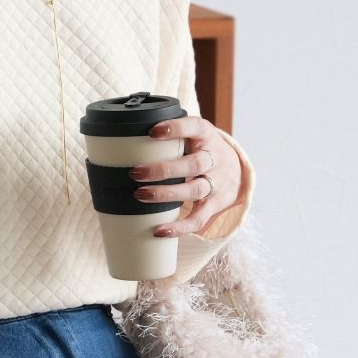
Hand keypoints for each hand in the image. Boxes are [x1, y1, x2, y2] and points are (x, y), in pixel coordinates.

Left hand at [129, 115, 242, 238]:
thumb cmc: (201, 151)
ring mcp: (217, 183)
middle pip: (193, 164)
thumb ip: (167, 138)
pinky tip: (159, 231)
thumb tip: (119, 146)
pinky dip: (179, 227)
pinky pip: (198, 219)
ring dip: (166, 194)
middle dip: (163, 170)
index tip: (152, 132)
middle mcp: (214, 159)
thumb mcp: (192, 137)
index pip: (194, 127)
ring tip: (140, 195)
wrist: (238, 172)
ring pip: (194, 190)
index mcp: (206, 136)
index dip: (176, 129)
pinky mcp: (215, 205)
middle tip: (135, 172)